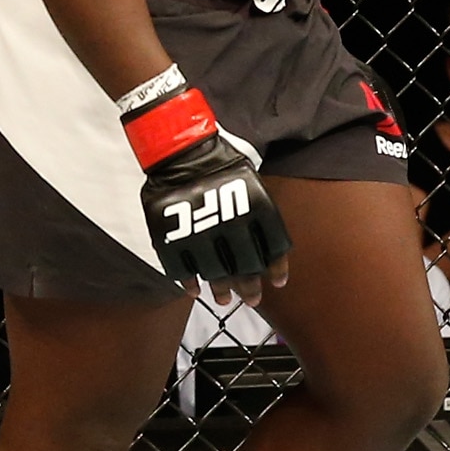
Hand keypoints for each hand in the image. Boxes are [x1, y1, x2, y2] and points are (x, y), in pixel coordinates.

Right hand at [140, 132, 290, 308]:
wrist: (183, 151)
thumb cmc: (223, 170)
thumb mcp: (254, 188)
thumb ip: (263, 221)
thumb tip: (269, 258)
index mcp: (257, 209)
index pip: (273, 248)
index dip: (276, 269)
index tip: (277, 284)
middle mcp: (231, 223)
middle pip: (246, 267)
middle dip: (250, 287)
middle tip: (251, 299)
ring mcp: (200, 232)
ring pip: (215, 273)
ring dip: (221, 289)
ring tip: (223, 298)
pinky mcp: (172, 236)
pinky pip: (182, 269)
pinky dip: (189, 282)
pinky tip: (195, 289)